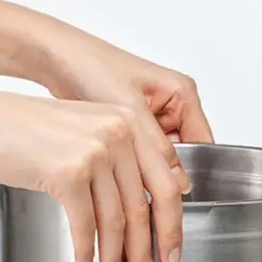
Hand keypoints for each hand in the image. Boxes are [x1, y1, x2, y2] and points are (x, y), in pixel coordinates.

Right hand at [0, 90, 184, 261]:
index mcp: (127, 122)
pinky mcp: (69, 172)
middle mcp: (118, 133)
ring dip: (117, 260)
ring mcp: (95, 152)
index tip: (170, 252)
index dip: (171, 225)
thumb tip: (133, 209)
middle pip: (145, 207)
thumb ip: (113, 160)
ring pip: (117, 221)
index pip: (164, 182)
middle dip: (148, 253)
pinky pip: (86, 224)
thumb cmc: (19, 129)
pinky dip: (87, 251)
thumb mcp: (80, 132)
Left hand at [37, 26, 213, 188]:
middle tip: (152, 201)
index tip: (178, 201)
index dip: (194, 174)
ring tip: (132, 188)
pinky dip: (133, 169)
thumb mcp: (131, 109)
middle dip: (167, 179)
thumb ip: (158, 146)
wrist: (57, 59)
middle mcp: (172, 106)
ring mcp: (152, 118)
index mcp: (182, 94)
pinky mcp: (133, 128)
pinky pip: (142, 157)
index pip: (203, 144)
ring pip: (161, 160)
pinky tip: (120, 178)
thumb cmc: (92, 67)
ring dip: (148, 175)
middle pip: (184, 155)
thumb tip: (179, 182)